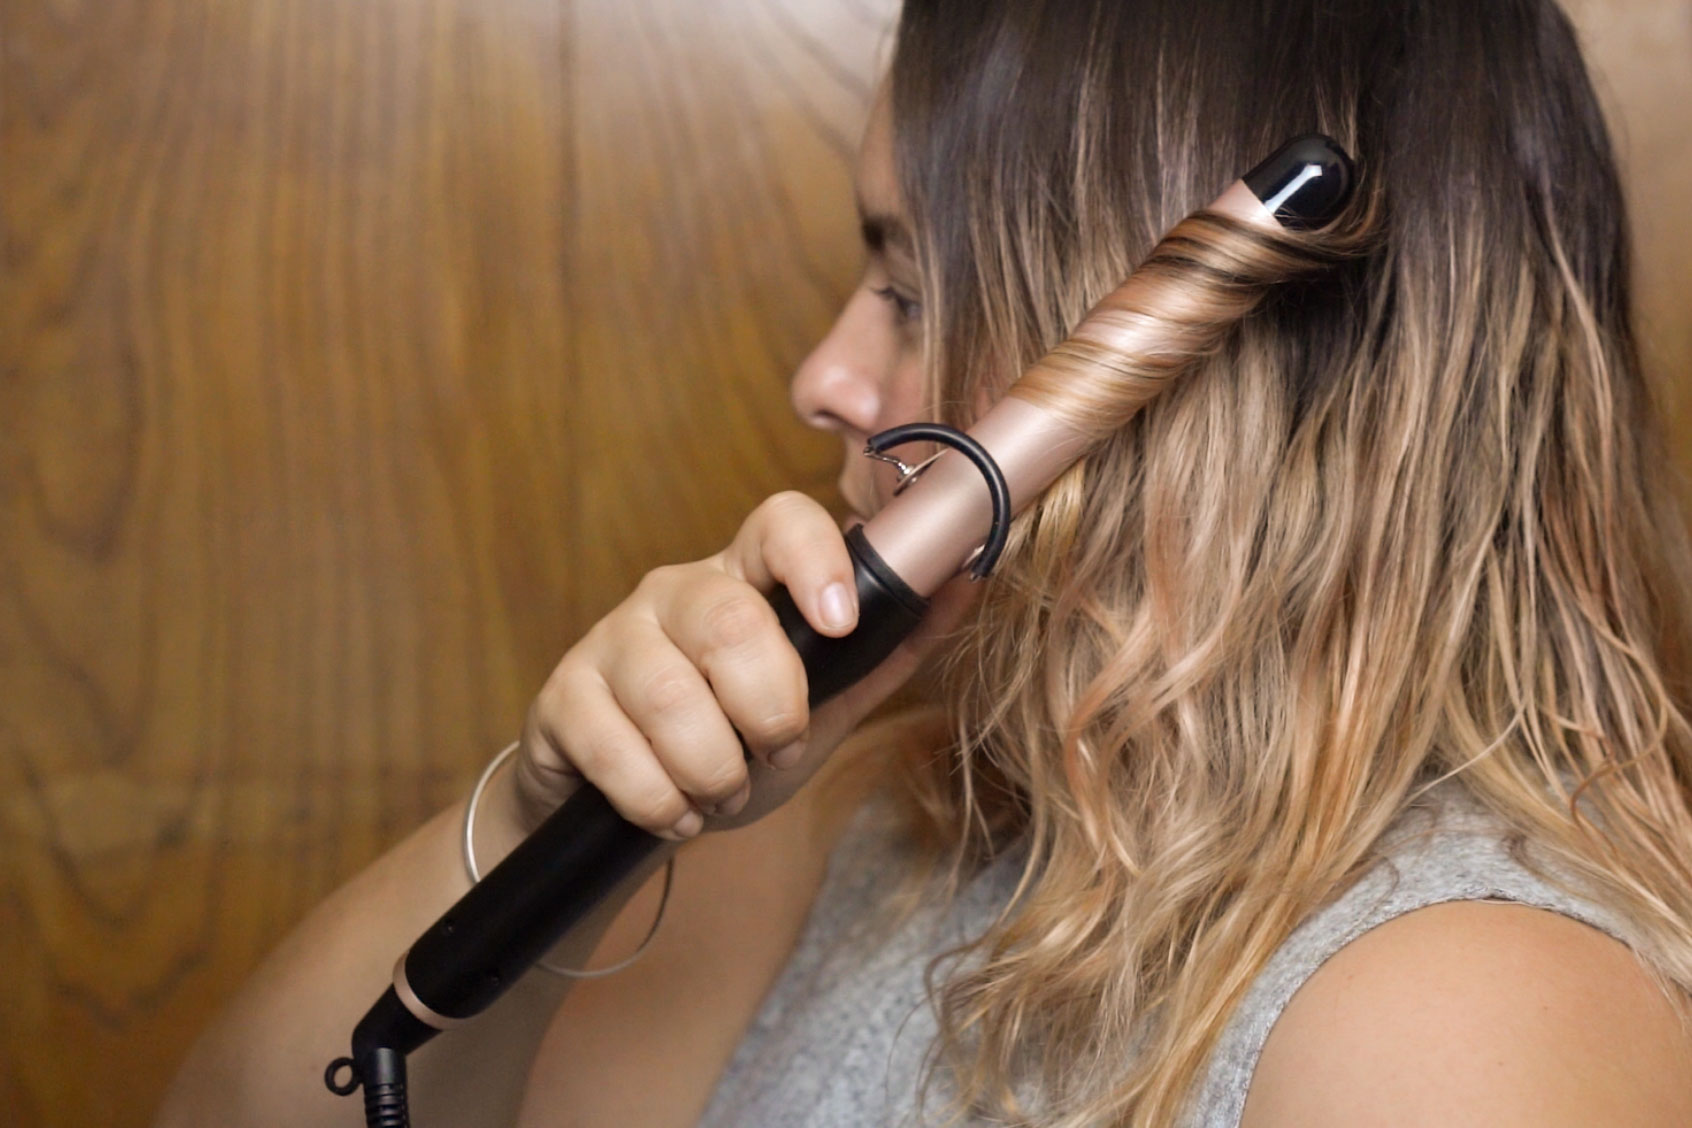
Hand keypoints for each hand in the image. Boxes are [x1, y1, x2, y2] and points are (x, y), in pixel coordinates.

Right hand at [511, 491, 977, 840]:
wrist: (636, 808)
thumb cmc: (736, 738)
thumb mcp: (824, 702)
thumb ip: (886, 650)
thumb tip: (968, 579)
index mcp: (746, 578)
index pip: (778, 522)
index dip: (812, 559)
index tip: (840, 622)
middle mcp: (674, 592)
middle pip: (727, 620)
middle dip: (770, 709)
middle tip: (777, 754)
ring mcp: (610, 639)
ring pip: (669, 695)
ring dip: (714, 769)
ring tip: (723, 793)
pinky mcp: (562, 696)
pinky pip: (612, 747)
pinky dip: (659, 799)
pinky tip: (674, 811)